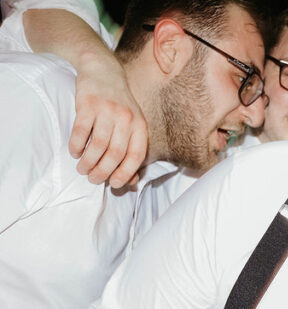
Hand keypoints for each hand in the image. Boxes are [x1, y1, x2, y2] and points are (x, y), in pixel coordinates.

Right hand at [71, 52, 148, 187]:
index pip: (136, 156)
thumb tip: (131, 181)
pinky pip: (81, 131)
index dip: (126, 173)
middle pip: (115, 154)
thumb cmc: (119, 105)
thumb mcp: (131, 125)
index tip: (115, 185)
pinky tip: (75, 152)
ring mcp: (107, 110)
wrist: (103, 71)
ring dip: (88, 162)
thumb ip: (132, 150)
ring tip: (82, 169)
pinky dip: (77, 145)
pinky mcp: (88, 104)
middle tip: (93, 179)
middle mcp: (126, 119)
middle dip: (103, 171)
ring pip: (98, 145)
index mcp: (139, 126)